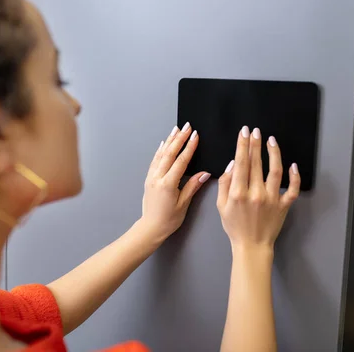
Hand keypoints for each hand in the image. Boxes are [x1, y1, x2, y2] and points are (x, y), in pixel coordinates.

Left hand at [139, 123, 210, 242]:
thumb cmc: (169, 219)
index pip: (181, 161)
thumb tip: (204, 173)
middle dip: (179, 138)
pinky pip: (155, 160)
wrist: (151, 227)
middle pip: (170, 153)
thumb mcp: (183, 204)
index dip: (189, 147)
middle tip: (187, 126)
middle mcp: (158, 177)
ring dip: (170, 140)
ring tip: (177, 129)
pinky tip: (164, 143)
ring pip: (161, 154)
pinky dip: (160, 150)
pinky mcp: (149, 178)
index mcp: (168, 184)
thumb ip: (193, 186)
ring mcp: (151, 177)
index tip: (195, 136)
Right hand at [217, 126, 299, 249]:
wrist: (252, 246)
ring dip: (274, 153)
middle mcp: (256, 194)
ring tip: (271, 140)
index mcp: (238, 193)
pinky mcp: (283, 206)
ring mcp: (271, 199)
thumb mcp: (221, 206)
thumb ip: (224, 183)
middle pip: (256, 163)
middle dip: (255, 144)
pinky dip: (295, 177)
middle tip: (256, 131)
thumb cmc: (234, 226)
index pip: (241, 163)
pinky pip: (292, 189)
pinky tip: (293, 165)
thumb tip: (233, 164)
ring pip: (276, 171)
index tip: (244, 132)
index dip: (243, 145)